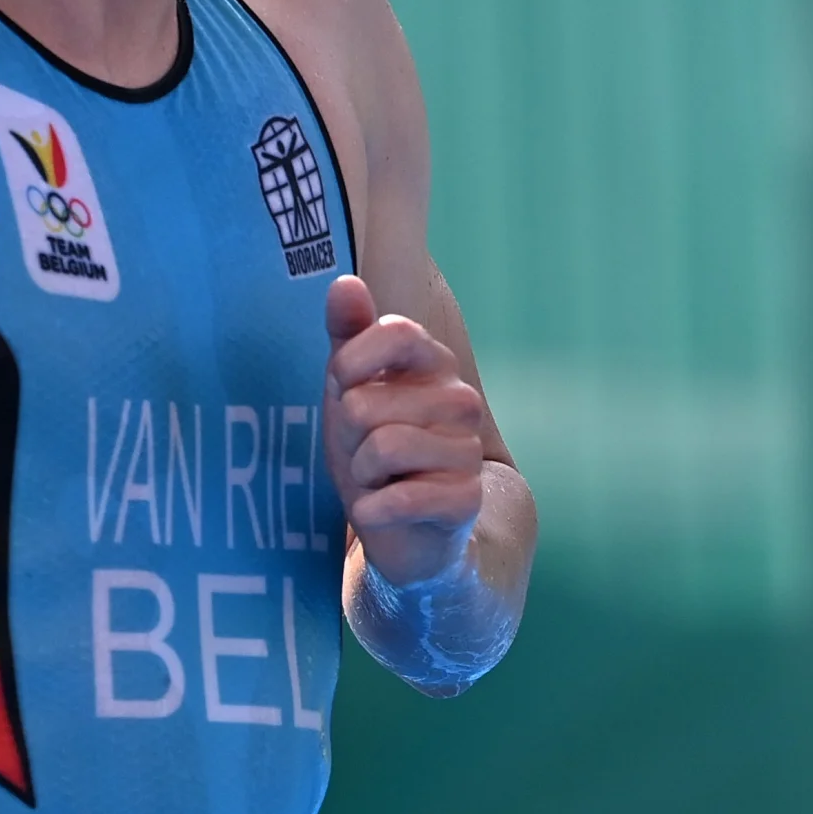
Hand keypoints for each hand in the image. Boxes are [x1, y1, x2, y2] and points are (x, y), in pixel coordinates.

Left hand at [324, 273, 489, 588]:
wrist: (404, 530)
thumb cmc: (373, 452)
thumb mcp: (350, 391)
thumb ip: (347, 336)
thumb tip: (345, 283)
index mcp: (433, 365)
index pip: (393, 333)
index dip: (352, 364)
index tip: (344, 389)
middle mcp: (459, 401)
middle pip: (368, 402)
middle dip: (347, 438)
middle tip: (363, 454)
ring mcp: (467, 451)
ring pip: (382, 447)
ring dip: (360, 476)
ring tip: (375, 482)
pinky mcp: (465, 500)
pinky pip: (399, 497)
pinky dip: (372, 511)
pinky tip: (379, 512)